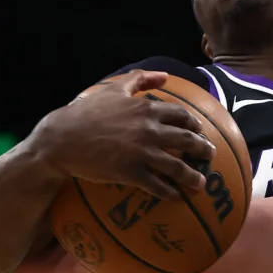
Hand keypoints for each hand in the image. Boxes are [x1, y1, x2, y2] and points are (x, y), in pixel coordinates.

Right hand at [32, 69, 216, 198]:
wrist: (62, 139)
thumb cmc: (86, 112)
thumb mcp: (113, 89)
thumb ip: (140, 80)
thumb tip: (164, 76)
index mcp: (147, 109)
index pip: (182, 115)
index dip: (195, 125)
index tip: (200, 132)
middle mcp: (149, 130)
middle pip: (187, 140)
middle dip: (203, 149)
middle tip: (210, 156)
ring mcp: (141, 153)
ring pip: (177, 166)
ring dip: (192, 176)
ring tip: (200, 183)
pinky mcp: (131, 173)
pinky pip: (158, 185)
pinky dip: (170, 192)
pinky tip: (176, 196)